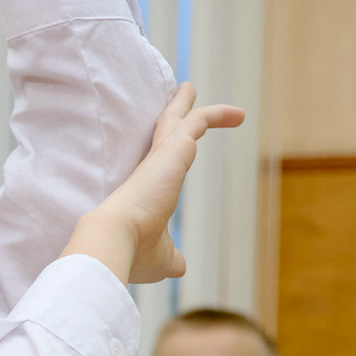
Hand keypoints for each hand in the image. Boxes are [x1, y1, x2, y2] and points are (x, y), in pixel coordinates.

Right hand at [61, 84, 243, 282]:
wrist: (116, 240)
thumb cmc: (133, 253)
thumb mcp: (159, 258)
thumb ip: (171, 257)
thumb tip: (180, 266)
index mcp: (143, 192)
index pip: (155, 167)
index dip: (163, 155)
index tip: (172, 147)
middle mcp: (148, 170)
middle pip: (163, 134)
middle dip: (173, 116)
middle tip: (182, 97)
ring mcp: (159, 157)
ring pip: (177, 122)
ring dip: (189, 106)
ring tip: (193, 89)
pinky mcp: (173, 148)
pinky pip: (197, 122)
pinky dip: (216, 115)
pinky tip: (238, 115)